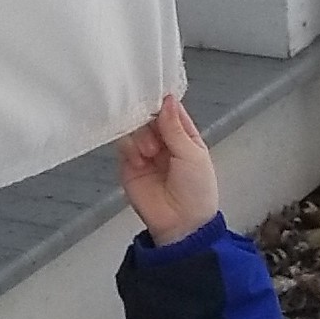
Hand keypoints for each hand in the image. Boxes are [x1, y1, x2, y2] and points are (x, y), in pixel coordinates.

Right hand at [117, 94, 221, 245]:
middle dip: (150, 119)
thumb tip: (167, 99)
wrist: (181, 225)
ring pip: (135, 129)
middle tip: (154, 129)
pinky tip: (140, 158)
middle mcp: (163, 142)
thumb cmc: (197, 191)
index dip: (164, 102)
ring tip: (151, 152)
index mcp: (184, 137)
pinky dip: (129, 147)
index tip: (156, 93)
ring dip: (142, 135)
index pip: (171, 111)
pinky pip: (123, 145)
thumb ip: (175, 128)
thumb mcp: (192, 154)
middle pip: (149, 117)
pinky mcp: (129, 166)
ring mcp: (145, 153)